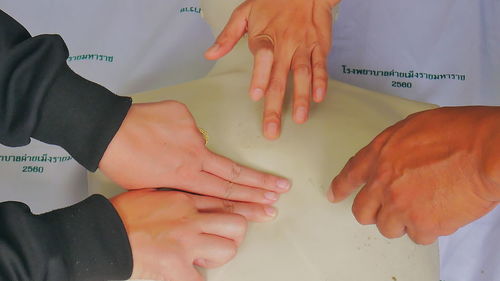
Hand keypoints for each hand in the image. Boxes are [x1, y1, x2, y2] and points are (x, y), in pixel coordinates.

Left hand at [99, 101, 289, 211]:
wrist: (107, 130)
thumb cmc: (122, 162)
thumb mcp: (151, 187)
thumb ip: (180, 184)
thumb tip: (195, 176)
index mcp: (186, 177)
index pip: (226, 190)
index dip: (251, 197)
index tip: (270, 200)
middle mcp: (195, 155)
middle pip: (235, 171)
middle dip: (261, 181)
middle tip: (282, 186)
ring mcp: (192, 133)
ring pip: (204, 146)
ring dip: (195, 152)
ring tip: (163, 149)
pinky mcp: (185, 114)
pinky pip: (187, 126)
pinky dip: (177, 132)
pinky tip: (158, 133)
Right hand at [111, 189, 247, 280]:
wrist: (103, 233)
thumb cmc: (123, 215)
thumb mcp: (154, 193)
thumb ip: (178, 197)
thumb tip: (192, 203)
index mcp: (184, 200)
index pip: (226, 201)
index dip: (249, 208)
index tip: (264, 210)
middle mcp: (190, 218)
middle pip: (236, 224)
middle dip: (235, 234)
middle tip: (220, 241)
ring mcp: (186, 242)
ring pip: (228, 248)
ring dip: (218, 256)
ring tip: (201, 258)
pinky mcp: (176, 265)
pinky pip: (201, 279)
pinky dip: (196, 278)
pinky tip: (186, 274)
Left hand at [205, 0, 338, 139]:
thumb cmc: (271, 1)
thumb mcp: (244, 13)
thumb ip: (227, 36)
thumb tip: (209, 54)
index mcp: (264, 38)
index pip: (262, 59)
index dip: (260, 77)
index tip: (256, 96)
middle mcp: (285, 46)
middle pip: (280, 78)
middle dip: (275, 105)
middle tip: (272, 129)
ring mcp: (302, 47)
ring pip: (302, 74)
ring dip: (301, 97)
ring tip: (299, 118)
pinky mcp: (319, 47)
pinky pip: (320, 66)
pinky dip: (321, 81)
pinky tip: (319, 98)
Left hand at [328, 107, 499, 244]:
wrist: (487, 151)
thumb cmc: (462, 132)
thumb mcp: (416, 126)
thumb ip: (396, 147)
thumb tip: (394, 160)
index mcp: (381, 154)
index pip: (350, 173)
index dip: (340, 187)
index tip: (334, 194)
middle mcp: (384, 182)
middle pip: (362, 211)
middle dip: (373, 212)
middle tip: (387, 209)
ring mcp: (400, 205)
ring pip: (387, 227)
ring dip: (402, 221)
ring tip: (422, 207)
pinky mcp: (421, 224)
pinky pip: (416, 236)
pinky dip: (427, 229)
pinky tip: (440, 214)